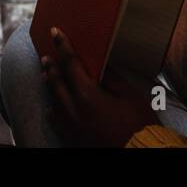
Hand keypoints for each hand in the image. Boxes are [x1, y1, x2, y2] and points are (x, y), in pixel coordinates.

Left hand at [41, 28, 158, 147]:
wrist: (140, 153)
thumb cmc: (138, 124)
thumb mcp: (130, 95)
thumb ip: (111, 78)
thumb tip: (99, 66)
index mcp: (87, 95)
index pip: (70, 64)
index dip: (62, 46)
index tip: (54, 33)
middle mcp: (73, 110)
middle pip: (56, 82)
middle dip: (51, 67)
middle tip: (46, 57)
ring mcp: (70, 126)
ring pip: (53, 101)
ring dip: (50, 86)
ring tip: (47, 76)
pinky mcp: (71, 138)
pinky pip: (56, 120)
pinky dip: (54, 109)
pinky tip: (54, 106)